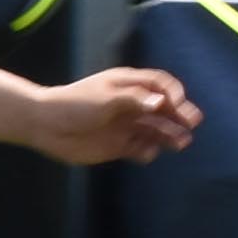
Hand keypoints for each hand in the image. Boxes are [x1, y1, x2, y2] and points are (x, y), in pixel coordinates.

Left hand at [23, 64, 199, 166]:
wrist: (45, 126)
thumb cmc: (74, 104)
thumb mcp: (105, 98)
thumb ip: (134, 100)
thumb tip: (162, 102)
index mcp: (128, 85)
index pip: (159, 84)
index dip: (173, 92)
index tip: (178, 103)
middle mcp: (131, 105)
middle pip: (163, 108)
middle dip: (179, 115)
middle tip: (192, 123)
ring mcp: (125, 125)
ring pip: (156, 130)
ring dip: (169, 135)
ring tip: (182, 143)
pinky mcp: (119, 145)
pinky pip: (141, 148)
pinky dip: (148, 151)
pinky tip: (148, 153)